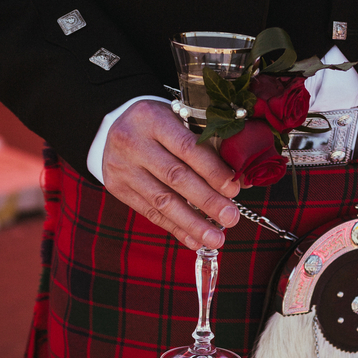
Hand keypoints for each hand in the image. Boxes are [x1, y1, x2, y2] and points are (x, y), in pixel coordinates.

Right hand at [102, 100, 242, 249]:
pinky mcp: (117, 187)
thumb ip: (209, 146)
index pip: (187, 148)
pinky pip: (150, 212)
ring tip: (216, 238)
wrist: (118, 126)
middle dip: (207, 201)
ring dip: (192, 223)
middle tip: (231, 218)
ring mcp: (121, 166)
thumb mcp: (182, 121)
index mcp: (152, 118)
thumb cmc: (162, 123)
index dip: (212, 170)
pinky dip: (175, 228)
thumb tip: (241, 181)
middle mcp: (132, 141)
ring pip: (161, 201)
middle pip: (175, 177)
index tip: (234, 190)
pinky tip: (194, 240)